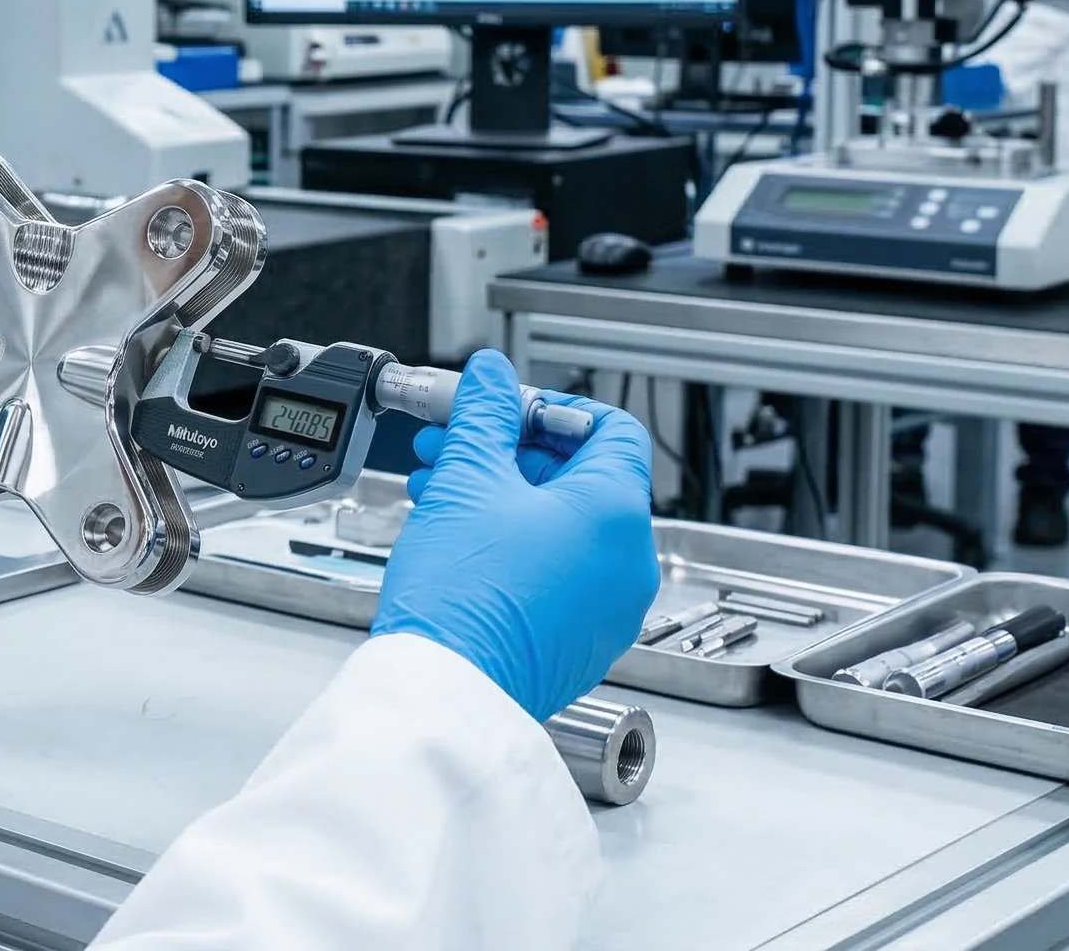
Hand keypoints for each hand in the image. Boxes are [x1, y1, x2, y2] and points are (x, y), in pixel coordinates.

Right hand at [370, 351, 658, 720]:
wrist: (447, 690)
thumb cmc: (465, 599)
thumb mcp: (468, 479)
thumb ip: (486, 414)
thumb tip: (493, 378)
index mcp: (617, 514)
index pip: (612, 429)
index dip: (554, 408)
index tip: (506, 408)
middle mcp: (627, 563)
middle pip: (580, 478)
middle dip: (509, 452)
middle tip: (455, 443)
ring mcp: (608, 608)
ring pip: (562, 527)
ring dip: (502, 496)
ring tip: (440, 488)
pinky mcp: (580, 640)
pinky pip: (557, 573)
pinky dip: (514, 546)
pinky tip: (458, 536)